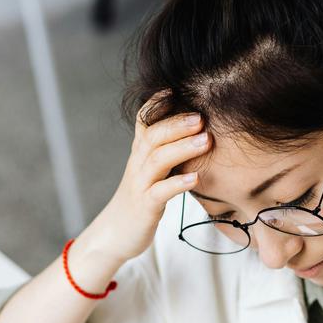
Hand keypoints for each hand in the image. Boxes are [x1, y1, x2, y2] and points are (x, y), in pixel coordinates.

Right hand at [81, 94, 210, 263]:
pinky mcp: (144, 206)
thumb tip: (198, 133)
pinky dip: (177, 184)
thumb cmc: (141, 201)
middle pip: (153, 136)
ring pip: (157, 160)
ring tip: (206, 140)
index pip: (144, 121)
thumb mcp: (151, 171)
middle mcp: (137, 164)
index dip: (158, 103)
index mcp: (140, 153)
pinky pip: (160, 192)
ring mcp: (140, 185)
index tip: (179, 88)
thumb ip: (168, 152)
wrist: (115, 234)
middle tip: (202, 116)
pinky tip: (195, 179)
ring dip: (182, 148)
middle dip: (177, 123)